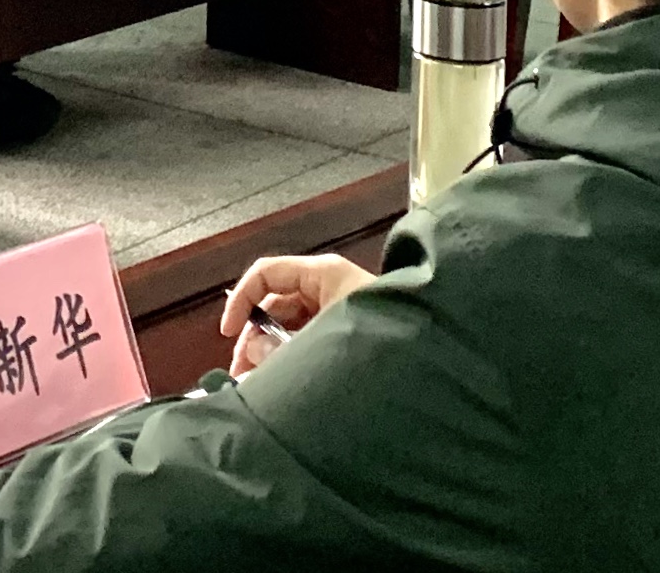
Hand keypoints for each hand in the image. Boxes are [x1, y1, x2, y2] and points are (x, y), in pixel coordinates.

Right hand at [220, 253, 367, 375]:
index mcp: (323, 274)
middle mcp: (328, 286)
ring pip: (290, 325)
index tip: (229, 334)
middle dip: (254, 337)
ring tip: (260, 386)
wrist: (430, 366)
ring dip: (271, 353)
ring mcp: (338, 309)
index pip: (266, 273)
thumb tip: (252, 352)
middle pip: (275, 303)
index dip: (241, 299)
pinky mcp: (348, 333)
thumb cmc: (378, 340)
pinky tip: (283, 385)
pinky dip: (293, 359)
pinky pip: (309, 340)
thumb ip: (282, 347)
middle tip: (242, 374)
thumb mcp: (325, 338)